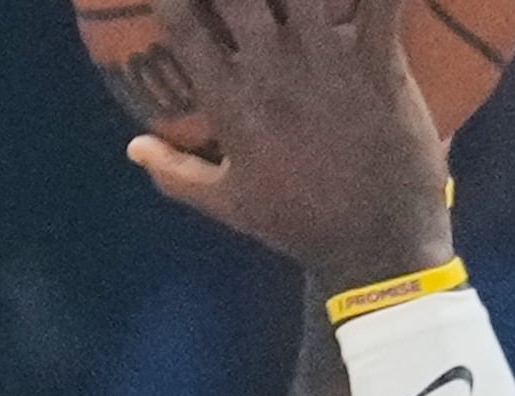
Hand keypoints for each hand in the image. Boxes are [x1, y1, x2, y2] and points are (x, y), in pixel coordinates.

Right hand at [128, 0, 452, 290]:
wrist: (375, 253)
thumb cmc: (300, 225)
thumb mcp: (229, 204)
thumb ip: (175, 172)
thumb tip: (132, 145)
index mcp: (231, 103)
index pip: (184, 25)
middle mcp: (272, 74)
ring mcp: (328, 67)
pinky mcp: (380, 69)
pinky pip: (382, 7)